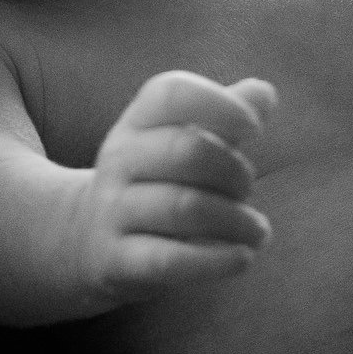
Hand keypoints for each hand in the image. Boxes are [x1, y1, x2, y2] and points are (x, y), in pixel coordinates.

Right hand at [70, 69, 277, 305]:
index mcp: (137, 121)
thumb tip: (265, 93)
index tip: (254, 128)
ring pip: (184, 207)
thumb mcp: (183, 142)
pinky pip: (169, 260)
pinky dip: (215, 260)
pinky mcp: (115, 260)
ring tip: (257, 231)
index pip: (172, 94)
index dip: (220, 104)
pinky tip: (242, 258)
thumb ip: (224, 116)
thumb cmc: (157, 181)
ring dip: (235, 220)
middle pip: (187, 149)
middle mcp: (119, 159)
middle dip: (233, 170)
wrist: (88, 239)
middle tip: (248, 189)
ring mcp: (112, 210)